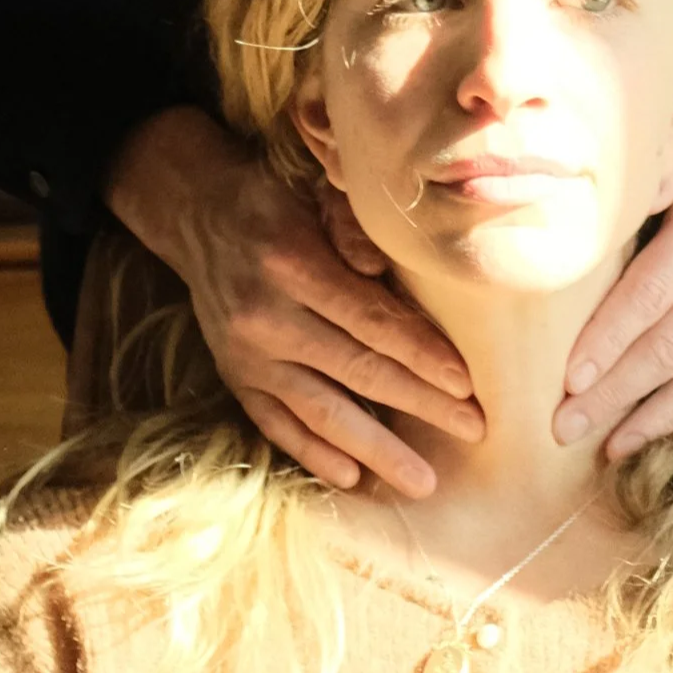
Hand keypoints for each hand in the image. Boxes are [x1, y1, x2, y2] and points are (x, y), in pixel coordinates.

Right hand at [107, 107, 482, 495]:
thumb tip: (382, 269)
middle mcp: (267, 316)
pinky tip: (352, 478)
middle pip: (356, 371)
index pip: (370, 320)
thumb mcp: (317, 191)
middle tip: (473, 432)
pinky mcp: (234, 378)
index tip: (467, 386)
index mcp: (294, 263)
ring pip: (319, 411)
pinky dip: (314, 454)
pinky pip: (277, 425)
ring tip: (421, 481)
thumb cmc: (278, 200)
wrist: (199, 218)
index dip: (421, 355)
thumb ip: (351, 226)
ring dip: (375, 450)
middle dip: (420, 405)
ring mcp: (247, 355)